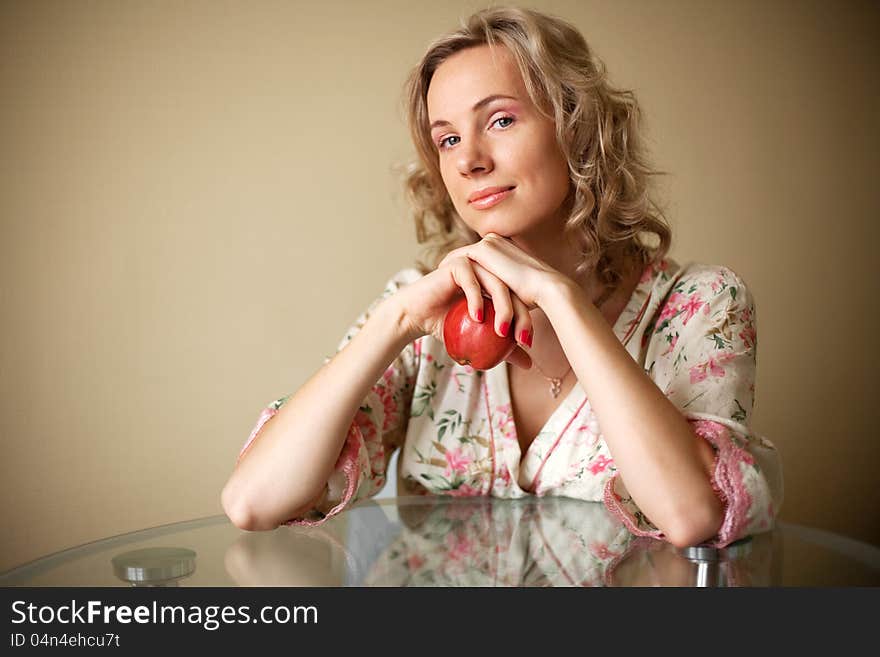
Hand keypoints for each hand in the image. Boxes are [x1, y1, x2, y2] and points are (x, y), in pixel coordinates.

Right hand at [389, 249, 532, 369]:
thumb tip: (529, 364)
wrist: (414, 316)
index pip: (520, 298)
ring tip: (501, 332)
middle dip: (521, 316)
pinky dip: (477, 300)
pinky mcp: (457, 263)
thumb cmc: (445, 326)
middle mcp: (488, 269)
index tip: (527, 343)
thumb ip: (504, 347)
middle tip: (520, 339)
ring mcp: (474, 263)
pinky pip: (472, 281)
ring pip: (496, 284)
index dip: (527, 320)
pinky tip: (477, 318)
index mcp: (497, 282)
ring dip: (503, 309)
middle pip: (513, 290)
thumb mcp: (479, 339)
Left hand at [449, 233, 568, 309]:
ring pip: (462, 255)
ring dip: (449, 264)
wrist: (547, 289)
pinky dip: (449, 266)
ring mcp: (490, 243)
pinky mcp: (484, 249)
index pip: (480, 260)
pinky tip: (441, 275)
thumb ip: (508, 298)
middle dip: (452, 262)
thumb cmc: (538, 300)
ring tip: (437, 275)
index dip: (467, 270)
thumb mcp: (518, 295)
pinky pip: (459, 257)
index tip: (455, 282)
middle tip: (440, 274)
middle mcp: (497, 242)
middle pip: (468, 254)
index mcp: (505, 251)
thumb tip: (505, 317)